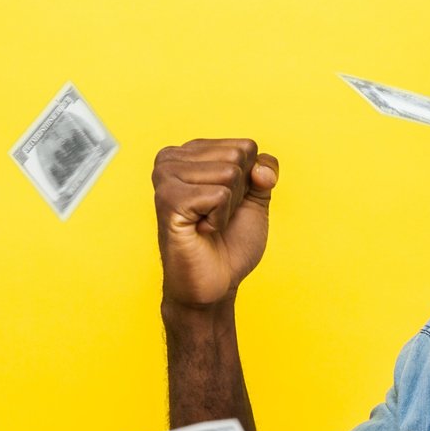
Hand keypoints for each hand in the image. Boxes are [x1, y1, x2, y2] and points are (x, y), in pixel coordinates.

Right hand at [153, 139, 278, 308]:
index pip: (246, 146)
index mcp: (189, 152)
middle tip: (216, 216)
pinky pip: (219, 195)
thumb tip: (260, 168)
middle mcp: (170, 158)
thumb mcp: (255, 198)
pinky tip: (201, 230)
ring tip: (207, 223)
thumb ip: (264, 170)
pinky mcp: (168, 199)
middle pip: (238, 156)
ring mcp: (165, 177)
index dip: (250, 180)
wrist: (214, 284)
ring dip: (228, 208)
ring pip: (229, 174)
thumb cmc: (230, 242)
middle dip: (239, 194)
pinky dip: (219, 219)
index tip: (227, 204)